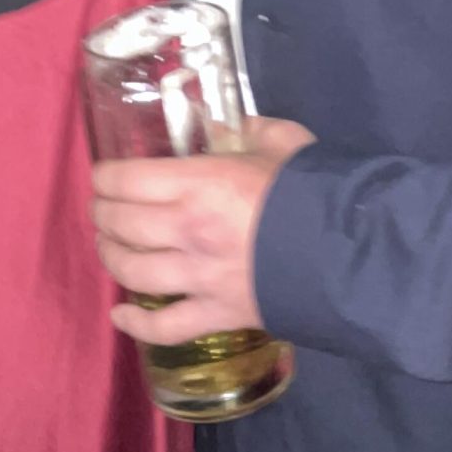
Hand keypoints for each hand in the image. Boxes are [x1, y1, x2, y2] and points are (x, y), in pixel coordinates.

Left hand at [91, 117, 315, 346]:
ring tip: (109, 246)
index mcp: (198, 184)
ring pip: (133, 271)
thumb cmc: (311, 189)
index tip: (103, 176)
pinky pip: (165, 327)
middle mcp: (186, 231)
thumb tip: (225, 124)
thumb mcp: (280, 140)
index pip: (126, 179)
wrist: (348, 252)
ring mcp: (198, 278)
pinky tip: (120, 314)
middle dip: (104, 214)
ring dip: (111, 257)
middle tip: (103, 208)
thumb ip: (246, 128)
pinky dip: (136, 324)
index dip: (105, 177)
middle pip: (122, 224)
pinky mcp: (216, 315)